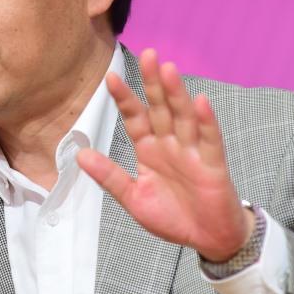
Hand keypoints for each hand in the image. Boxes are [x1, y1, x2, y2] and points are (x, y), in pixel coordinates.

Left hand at [76, 49, 253, 262]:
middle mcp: (170, 144)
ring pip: (183, 117)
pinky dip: (205, 121)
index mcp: (149, 150)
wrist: (207, 239)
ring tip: (168, 70)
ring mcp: (192, 152)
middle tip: (147, 54)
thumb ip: (109, 176)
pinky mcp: (213, 165)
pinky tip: (200, 101)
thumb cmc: (172, 216)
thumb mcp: (133, 198)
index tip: (110, 77)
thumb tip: (80, 155)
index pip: (135, 118)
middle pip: (160, 108)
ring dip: (176, 94)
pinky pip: (209, 140)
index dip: (124, 98)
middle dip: (152, 82)